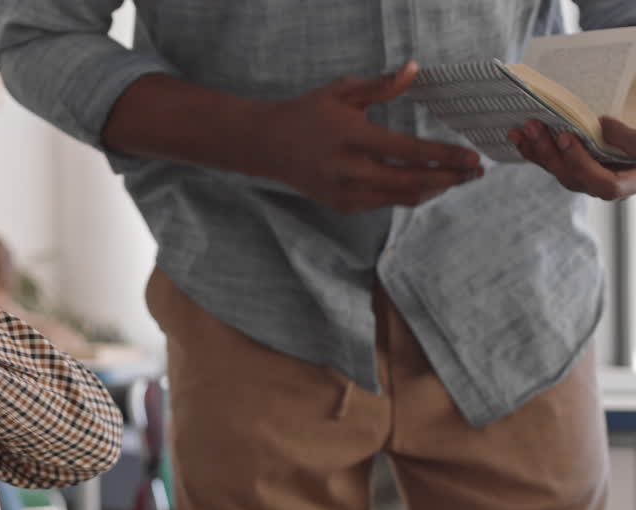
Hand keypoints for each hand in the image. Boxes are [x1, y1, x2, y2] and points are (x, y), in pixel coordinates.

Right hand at [257, 61, 483, 212]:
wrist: (268, 146)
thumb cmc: (308, 113)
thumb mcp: (342, 91)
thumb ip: (381, 85)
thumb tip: (415, 69)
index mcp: (353, 138)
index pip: (409, 152)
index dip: (444, 157)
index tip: (471, 157)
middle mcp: (350, 171)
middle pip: (412, 182)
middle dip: (449, 178)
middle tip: (475, 173)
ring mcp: (346, 192)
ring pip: (401, 198)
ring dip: (433, 189)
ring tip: (456, 179)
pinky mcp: (343, 205)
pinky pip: (385, 203)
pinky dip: (409, 195)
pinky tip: (426, 184)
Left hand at [509, 117, 635, 200]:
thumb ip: (628, 139)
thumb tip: (600, 124)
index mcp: (621, 185)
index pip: (599, 181)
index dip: (579, 160)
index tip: (565, 137)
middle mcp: (597, 187)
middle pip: (568, 174)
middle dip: (547, 150)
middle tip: (532, 126)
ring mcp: (583, 181)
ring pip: (555, 170)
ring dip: (535, 150)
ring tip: (518, 131)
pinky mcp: (573, 171)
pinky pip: (551, 164)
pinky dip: (535, 150)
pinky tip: (520, 137)